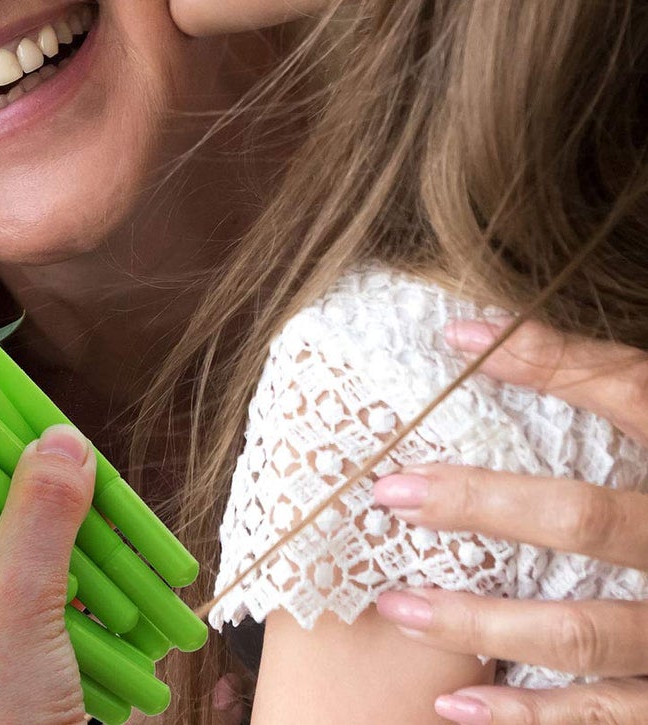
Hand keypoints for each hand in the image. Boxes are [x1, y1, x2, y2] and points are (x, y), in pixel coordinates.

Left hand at [371, 319, 647, 724]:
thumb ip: (584, 368)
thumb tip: (463, 328)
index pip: (625, 395)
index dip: (543, 367)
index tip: (448, 344)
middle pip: (586, 521)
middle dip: (481, 506)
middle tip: (391, 493)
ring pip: (582, 634)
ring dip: (482, 625)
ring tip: (398, 607)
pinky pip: (606, 713)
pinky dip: (529, 715)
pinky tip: (456, 704)